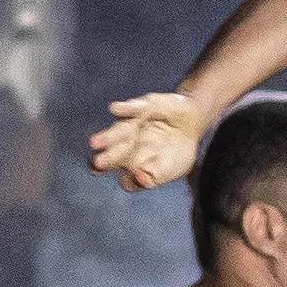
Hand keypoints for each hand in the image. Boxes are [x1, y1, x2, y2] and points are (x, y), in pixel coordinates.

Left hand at [88, 92, 206, 189]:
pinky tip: (114, 109)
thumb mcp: (171, 169)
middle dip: (109, 158)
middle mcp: (128, 145)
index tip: (127, 179)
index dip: (126, 178)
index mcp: (132, 163)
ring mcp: (133, 125)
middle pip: (116, 152)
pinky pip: (132, 108)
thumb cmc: (177, 151)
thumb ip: (155, 177)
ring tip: (95, 142)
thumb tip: (139, 176)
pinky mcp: (142, 107)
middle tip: (98, 163)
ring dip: (108, 137)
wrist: (191, 123)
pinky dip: (124, 108)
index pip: (124, 174)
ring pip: (120, 131)